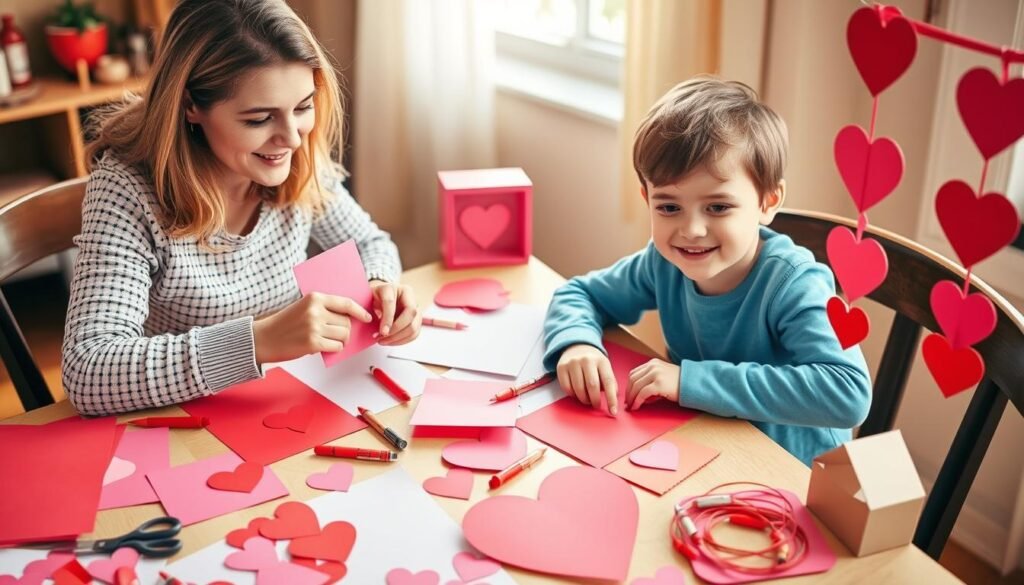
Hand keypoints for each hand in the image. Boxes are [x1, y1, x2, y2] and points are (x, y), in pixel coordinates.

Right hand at [252, 292, 371, 363]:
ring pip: (344, 335)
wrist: (264, 338)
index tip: (367, 317)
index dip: (360, 311)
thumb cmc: (285, 324)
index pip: (346, 303)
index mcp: (315, 298)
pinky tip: (323, 347)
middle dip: (345, 330)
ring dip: (340, 341)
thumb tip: (350, 317)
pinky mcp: (312, 343)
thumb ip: (324, 309)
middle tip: (334, 334)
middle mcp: (315, 311)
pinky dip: (334, 349)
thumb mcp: (304, 307)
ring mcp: (314, 327)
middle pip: (347, 322)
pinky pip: (336, 347)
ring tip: (327, 341)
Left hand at [369, 280, 421, 345]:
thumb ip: (375, 307)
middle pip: (410, 315)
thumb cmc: (378, 296)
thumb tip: (381, 324)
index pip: (394, 303)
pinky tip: (390, 341)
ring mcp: (417, 310)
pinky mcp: (417, 321)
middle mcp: (412, 298)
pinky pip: (413, 334)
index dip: (388, 318)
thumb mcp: (372, 297)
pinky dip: (402, 341)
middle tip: (380, 338)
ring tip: (382, 341)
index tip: (382, 332)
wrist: (384, 296)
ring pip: (414, 327)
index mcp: (399, 288)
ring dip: (398, 338)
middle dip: (395, 331)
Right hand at [556, 344, 618, 414]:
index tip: (613, 412)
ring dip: (584, 399)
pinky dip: (573, 395)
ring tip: (587, 399)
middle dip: (595, 400)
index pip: (608, 382)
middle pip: (592, 386)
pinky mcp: (561, 367)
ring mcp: (573, 363)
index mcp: (601, 361)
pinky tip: (577, 393)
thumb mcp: (605, 368)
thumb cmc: (593, 363)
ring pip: (579, 389)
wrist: (575, 346)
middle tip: (596, 405)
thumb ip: (610, 382)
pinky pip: (567, 388)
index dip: (611, 398)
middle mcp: (587, 360)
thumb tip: (613, 400)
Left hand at [625, 359, 679, 410]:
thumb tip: (636, 395)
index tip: (628, 395)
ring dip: (631, 398)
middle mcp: (653, 366)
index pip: (634, 373)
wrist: (694, 385)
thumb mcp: (662, 377)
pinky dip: (637, 401)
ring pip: (636, 386)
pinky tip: (636, 407)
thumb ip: (649, 382)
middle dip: (628, 393)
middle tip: (627, 403)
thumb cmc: (679, 384)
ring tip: (631, 406)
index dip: (629, 386)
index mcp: (653, 363)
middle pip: (633, 380)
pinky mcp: (659, 384)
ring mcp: (656, 374)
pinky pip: (642, 393)